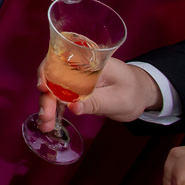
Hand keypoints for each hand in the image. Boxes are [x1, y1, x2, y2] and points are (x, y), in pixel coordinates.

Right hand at [36, 57, 160, 131]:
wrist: (141, 95)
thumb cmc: (133, 92)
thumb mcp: (118, 100)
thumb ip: (96, 103)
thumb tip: (72, 108)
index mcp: (88, 60)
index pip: (60, 59)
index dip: (47, 71)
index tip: (43, 88)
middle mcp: (77, 67)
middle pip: (53, 77)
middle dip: (46, 97)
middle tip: (46, 118)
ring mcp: (74, 80)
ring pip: (53, 90)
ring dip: (47, 107)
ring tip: (46, 125)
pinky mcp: (74, 91)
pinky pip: (59, 98)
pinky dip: (53, 110)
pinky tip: (49, 123)